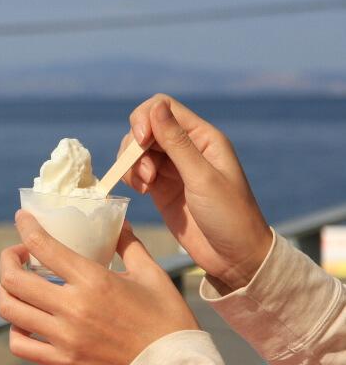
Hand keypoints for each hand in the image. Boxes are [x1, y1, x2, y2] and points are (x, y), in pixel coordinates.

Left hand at [0, 211, 198, 364]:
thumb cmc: (167, 320)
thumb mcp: (152, 274)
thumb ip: (129, 245)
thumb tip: (118, 223)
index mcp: (94, 280)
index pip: (43, 245)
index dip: (25, 227)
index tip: (22, 218)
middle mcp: (73, 307)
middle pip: (14, 279)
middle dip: (7, 260)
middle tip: (17, 255)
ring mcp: (64, 337)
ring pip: (11, 310)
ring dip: (6, 292)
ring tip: (17, 286)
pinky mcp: (63, 361)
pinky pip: (20, 345)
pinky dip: (15, 330)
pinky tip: (25, 321)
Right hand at [121, 94, 272, 293]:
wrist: (234, 257)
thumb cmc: (229, 216)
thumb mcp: (202, 178)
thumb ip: (177, 142)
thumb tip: (155, 107)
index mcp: (203, 138)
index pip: (163, 107)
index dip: (145, 119)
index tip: (141, 142)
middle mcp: (186, 148)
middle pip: (145, 127)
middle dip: (136, 147)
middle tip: (144, 174)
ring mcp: (172, 168)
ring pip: (137, 150)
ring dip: (132, 164)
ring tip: (144, 185)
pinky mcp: (161, 187)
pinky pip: (136, 170)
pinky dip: (131, 176)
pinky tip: (141, 190)